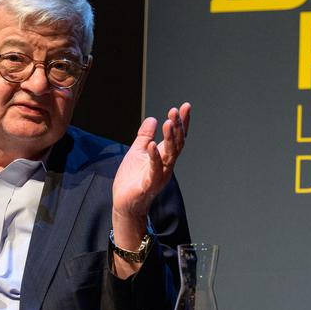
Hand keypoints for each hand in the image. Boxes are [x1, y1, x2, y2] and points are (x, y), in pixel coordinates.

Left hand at [112, 102, 191, 236]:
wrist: (125, 203)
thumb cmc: (132, 179)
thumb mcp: (137, 152)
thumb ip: (144, 136)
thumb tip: (152, 119)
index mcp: (164, 156)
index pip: (177, 137)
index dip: (182, 122)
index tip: (185, 106)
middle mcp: (166, 164)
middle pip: (177, 143)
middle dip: (177, 127)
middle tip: (175, 111)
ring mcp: (160, 174)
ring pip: (170, 154)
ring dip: (170, 138)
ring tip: (169, 122)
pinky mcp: (150, 183)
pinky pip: (155, 168)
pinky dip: (154, 156)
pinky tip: (152, 144)